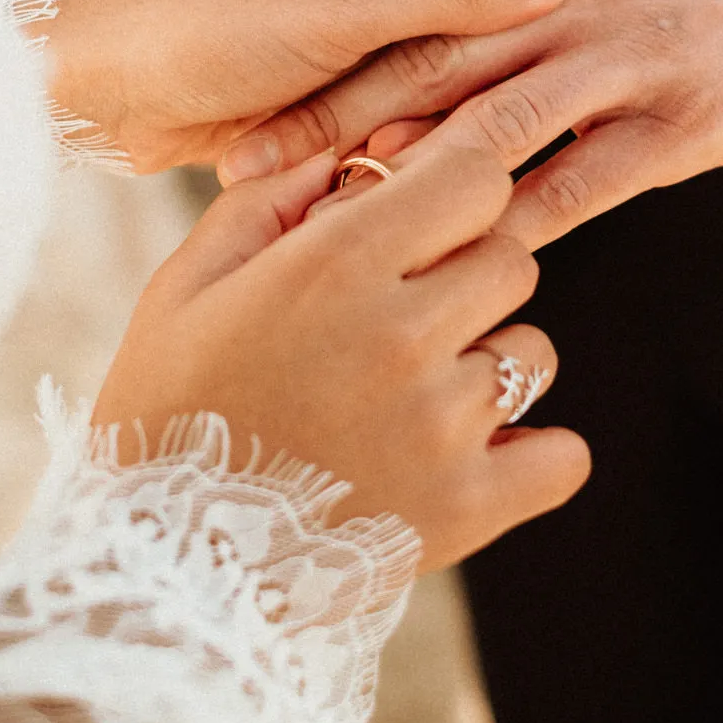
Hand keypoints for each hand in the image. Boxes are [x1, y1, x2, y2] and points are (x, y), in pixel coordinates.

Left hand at [27, 0, 579, 170]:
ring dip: (458, 110)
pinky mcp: (323, 85)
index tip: (612, 22)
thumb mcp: (338, 5)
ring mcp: (343, 25)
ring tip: (527, 154)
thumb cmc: (200, 23)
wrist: (93, 86)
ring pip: (434, 68)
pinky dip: (414, 139)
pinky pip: (392, 110)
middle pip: (470, 9)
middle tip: (577, 107)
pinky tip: (458, 176)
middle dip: (510, 58)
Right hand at [94, 140, 590, 569]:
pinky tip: (473, 459)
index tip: (420, 223)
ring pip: (532, 352)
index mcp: (333, 264)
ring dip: (488, 364)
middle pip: (511, 258)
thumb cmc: (165, 412)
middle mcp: (400, 333)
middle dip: (465, 274)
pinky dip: (532, 455)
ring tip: (413, 400)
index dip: (452, 191)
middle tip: (402, 318)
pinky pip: (562, 456)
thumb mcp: (185, 286)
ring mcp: (441, 426)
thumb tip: (343, 151)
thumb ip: (266, 202)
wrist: (161, 572)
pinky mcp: (467, 509)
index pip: (475, 176)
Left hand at [220, 0, 722, 248]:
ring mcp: (625, 50)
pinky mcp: (680, 117)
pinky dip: (521, 221)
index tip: (253, 107)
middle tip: (262, 182)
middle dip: (341, 125)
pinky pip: (586, 180)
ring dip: (414, 184)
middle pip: (430, 60)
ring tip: (340, 235)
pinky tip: (463, 260)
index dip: (330, 56)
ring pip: (496, 125)